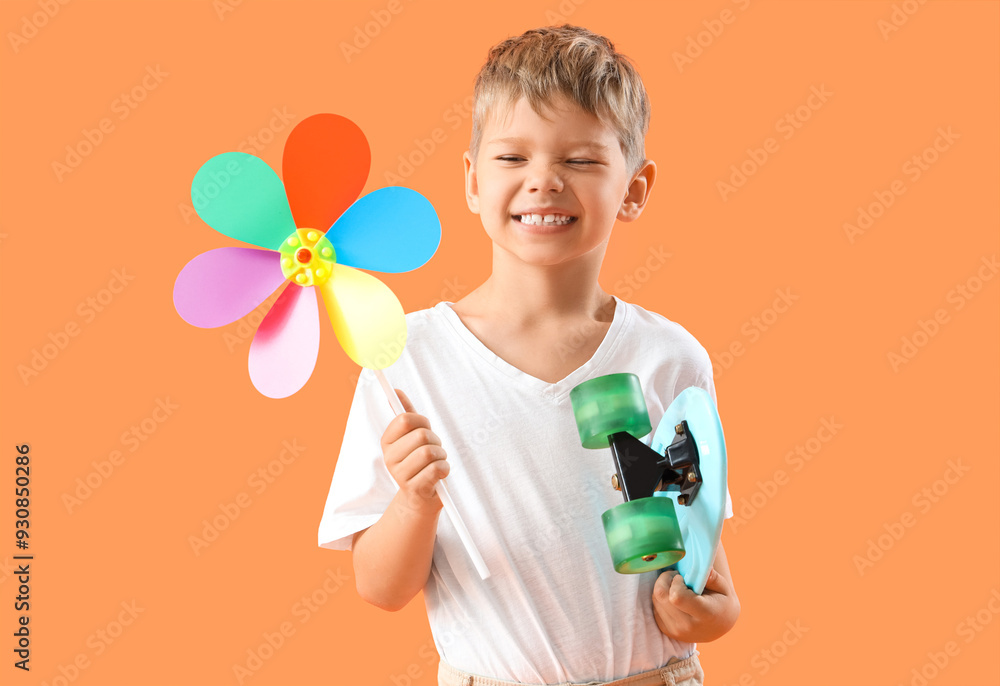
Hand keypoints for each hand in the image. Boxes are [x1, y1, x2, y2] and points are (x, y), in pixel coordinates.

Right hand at [380, 389, 449, 516]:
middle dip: (435, 440)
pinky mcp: (415, 489)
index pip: (404, 419)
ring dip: (441, 456)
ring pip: (430, 452)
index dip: (422, 421)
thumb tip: (397, 391)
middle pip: (421, 435)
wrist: (420, 499)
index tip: (425, 429)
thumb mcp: (412, 437)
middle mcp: (389, 458)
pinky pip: (437, 469)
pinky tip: (439, 475)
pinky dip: (445, 469)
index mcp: (387, 442)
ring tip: (437, 463)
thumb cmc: (419, 462)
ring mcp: (400, 475)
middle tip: (434, 450)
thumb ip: (406, 413)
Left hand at [652, 561, 739, 642]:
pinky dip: (661, 598)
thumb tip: (701, 566)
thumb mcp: (724, 587)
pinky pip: (655, 607)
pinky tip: (674, 598)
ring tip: (677, 587)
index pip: (676, 597)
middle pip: (661, 596)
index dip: (675, 582)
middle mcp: (688, 626)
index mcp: (705, 614)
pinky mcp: (667, 631)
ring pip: (656, 599)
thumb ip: (712, 577)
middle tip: (677, 577)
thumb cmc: (722, 602)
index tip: (683, 578)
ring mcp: (676, 631)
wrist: (720, 626)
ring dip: (662, 588)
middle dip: (665, 579)